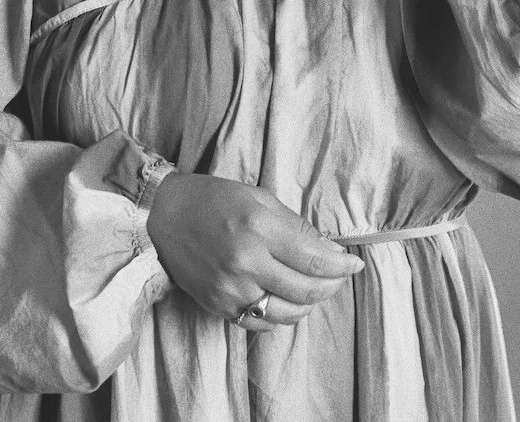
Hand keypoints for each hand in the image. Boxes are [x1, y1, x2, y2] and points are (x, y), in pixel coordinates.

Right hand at [146, 172, 363, 331]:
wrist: (164, 216)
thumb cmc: (213, 199)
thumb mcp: (258, 197)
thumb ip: (295, 226)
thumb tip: (329, 250)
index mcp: (259, 228)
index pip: (315, 259)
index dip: (342, 266)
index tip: (354, 264)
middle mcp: (247, 263)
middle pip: (307, 290)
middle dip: (332, 285)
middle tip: (340, 276)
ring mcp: (232, 289)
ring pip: (289, 313)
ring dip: (310, 303)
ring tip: (315, 288)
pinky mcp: (219, 307)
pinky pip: (263, 322)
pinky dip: (282, 315)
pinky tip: (286, 299)